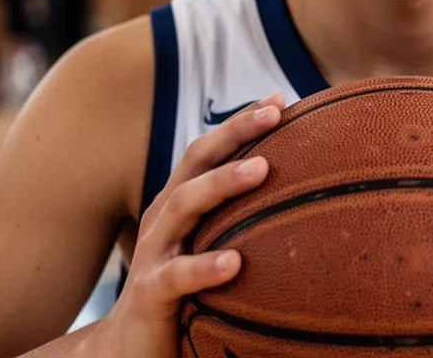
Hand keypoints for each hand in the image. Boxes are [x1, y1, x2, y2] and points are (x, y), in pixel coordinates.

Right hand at [86, 93, 284, 357]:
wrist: (127, 348)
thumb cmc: (183, 289)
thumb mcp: (209, 244)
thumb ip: (241, 219)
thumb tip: (305, 200)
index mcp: (180, 201)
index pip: (210, 150)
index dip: (240, 122)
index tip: (279, 99)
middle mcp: (164, 216)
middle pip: (197, 161)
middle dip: (235, 132)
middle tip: (275, 113)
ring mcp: (154, 252)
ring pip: (184, 206)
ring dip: (223, 183)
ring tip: (262, 169)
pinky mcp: (149, 294)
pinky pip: (176, 276)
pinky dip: (203, 267)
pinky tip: (235, 263)